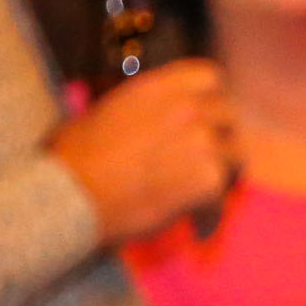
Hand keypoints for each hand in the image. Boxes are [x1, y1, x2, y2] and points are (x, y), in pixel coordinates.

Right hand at [52, 62, 235, 245]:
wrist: (70, 195)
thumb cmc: (72, 158)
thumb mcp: (104, 112)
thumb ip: (141, 108)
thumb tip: (151, 118)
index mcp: (158, 88)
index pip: (210, 78)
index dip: (212, 100)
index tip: (206, 119)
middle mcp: (185, 108)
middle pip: (229, 118)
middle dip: (220, 140)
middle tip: (207, 162)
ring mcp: (201, 142)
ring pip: (235, 157)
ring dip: (222, 176)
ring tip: (205, 196)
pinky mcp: (208, 178)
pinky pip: (224, 196)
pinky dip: (211, 215)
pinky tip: (196, 227)